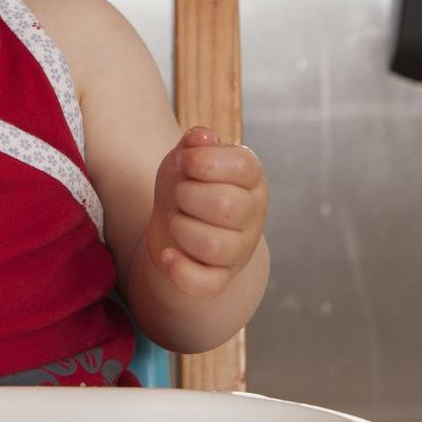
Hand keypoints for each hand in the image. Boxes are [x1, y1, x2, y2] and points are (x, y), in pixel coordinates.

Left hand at [146, 127, 267, 297]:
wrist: (174, 224)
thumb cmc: (185, 183)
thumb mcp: (186, 157)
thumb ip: (194, 144)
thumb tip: (202, 137)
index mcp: (251, 177)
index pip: (241, 166)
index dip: (203, 161)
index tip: (183, 161)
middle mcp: (253, 214)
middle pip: (225, 206)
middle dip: (187, 196)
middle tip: (179, 195)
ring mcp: (240, 249)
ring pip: (213, 245)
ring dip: (180, 228)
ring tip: (176, 220)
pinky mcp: (220, 278)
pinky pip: (207, 284)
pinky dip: (180, 270)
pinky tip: (167, 254)